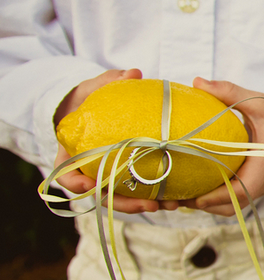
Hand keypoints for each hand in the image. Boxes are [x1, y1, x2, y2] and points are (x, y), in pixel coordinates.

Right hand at [53, 68, 179, 212]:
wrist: (99, 107)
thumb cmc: (92, 98)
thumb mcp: (97, 87)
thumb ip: (111, 81)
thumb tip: (134, 73)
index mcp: (74, 154)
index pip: (69, 175)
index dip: (77, 185)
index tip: (90, 187)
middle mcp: (91, 171)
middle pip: (104, 197)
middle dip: (127, 205)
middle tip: (151, 207)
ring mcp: (110, 177)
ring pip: (126, 199)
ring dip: (147, 205)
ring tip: (171, 206)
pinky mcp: (129, 178)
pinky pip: (143, 191)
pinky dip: (158, 196)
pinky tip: (179, 197)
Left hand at [178, 77, 263, 216]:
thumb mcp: (258, 102)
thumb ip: (230, 92)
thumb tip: (197, 82)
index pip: (245, 189)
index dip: (220, 197)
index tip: (197, 197)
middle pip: (234, 204)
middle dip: (206, 205)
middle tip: (178, 198)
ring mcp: (258, 186)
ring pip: (232, 206)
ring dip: (208, 206)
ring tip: (181, 197)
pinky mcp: (252, 186)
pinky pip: (232, 200)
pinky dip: (214, 200)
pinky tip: (193, 190)